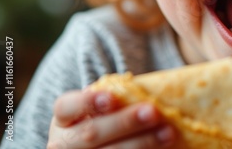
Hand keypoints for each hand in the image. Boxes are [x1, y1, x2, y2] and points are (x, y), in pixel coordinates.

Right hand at [47, 89, 174, 148]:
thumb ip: (118, 98)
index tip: (113, 98)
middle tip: (154, 112)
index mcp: (63, 118)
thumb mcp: (102, 105)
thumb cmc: (104, 117)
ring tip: (168, 132)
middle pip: (91, 133)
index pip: (67, 107)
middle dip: (125, 122)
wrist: (96, 146)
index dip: (88, 102)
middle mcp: (63, 144)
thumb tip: (152, 90)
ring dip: (142, 143)